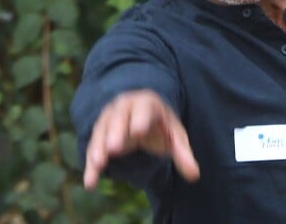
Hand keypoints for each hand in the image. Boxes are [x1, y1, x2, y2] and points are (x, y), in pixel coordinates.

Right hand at [84, 89, 199, 188]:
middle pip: (119, 117)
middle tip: (114, 148)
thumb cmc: (160, 125)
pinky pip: (92, 147)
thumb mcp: (174, 135)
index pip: (143, 107)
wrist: (142, 116)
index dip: (140, 118)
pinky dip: (91, 164)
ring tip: (99, 164)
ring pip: (101, 131)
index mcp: (146, 103)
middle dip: (116, 132)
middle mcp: (124, 107)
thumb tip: (195, 175)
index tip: (137, 132)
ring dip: (99, 147)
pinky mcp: (99, 135)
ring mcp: (109, 118)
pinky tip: (90, 182)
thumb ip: (182, 153)